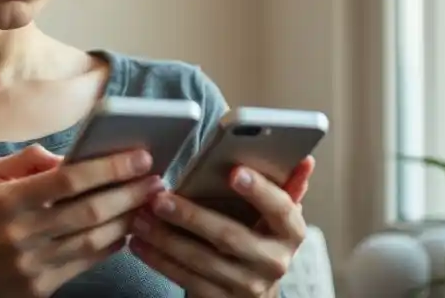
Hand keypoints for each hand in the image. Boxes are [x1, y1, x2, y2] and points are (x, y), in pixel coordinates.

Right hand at [0, 144, 164, 297]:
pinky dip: (112, 245)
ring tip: (149, 202)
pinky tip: (126, 229)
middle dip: (130, 192)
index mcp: (8, 200)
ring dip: (128, 219)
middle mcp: (21, 233)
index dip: (109, 167)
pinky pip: (87, 263)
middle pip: (89, 210)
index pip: (68, 180)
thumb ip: (27, 161)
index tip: (140, 156)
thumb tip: (68, 155)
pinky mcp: (41, 288)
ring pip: (94, 239)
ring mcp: (32, 264)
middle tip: (156, 179)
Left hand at [129, 157, 314, 297]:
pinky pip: (186, 279)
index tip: (234, 172)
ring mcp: (247, 285)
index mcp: (290, 232)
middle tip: (159, 198)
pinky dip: (159, 260)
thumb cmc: (259, 237)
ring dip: (165, 238)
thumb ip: (286, 186)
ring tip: (139, 218)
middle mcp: (274, 261)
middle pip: (230, 236)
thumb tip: (305, 159)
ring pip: (201, 260)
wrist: (253, 291)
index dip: (260, 191)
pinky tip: (139, 243)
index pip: (281, 208)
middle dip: (191, 216)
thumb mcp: (275, 215)